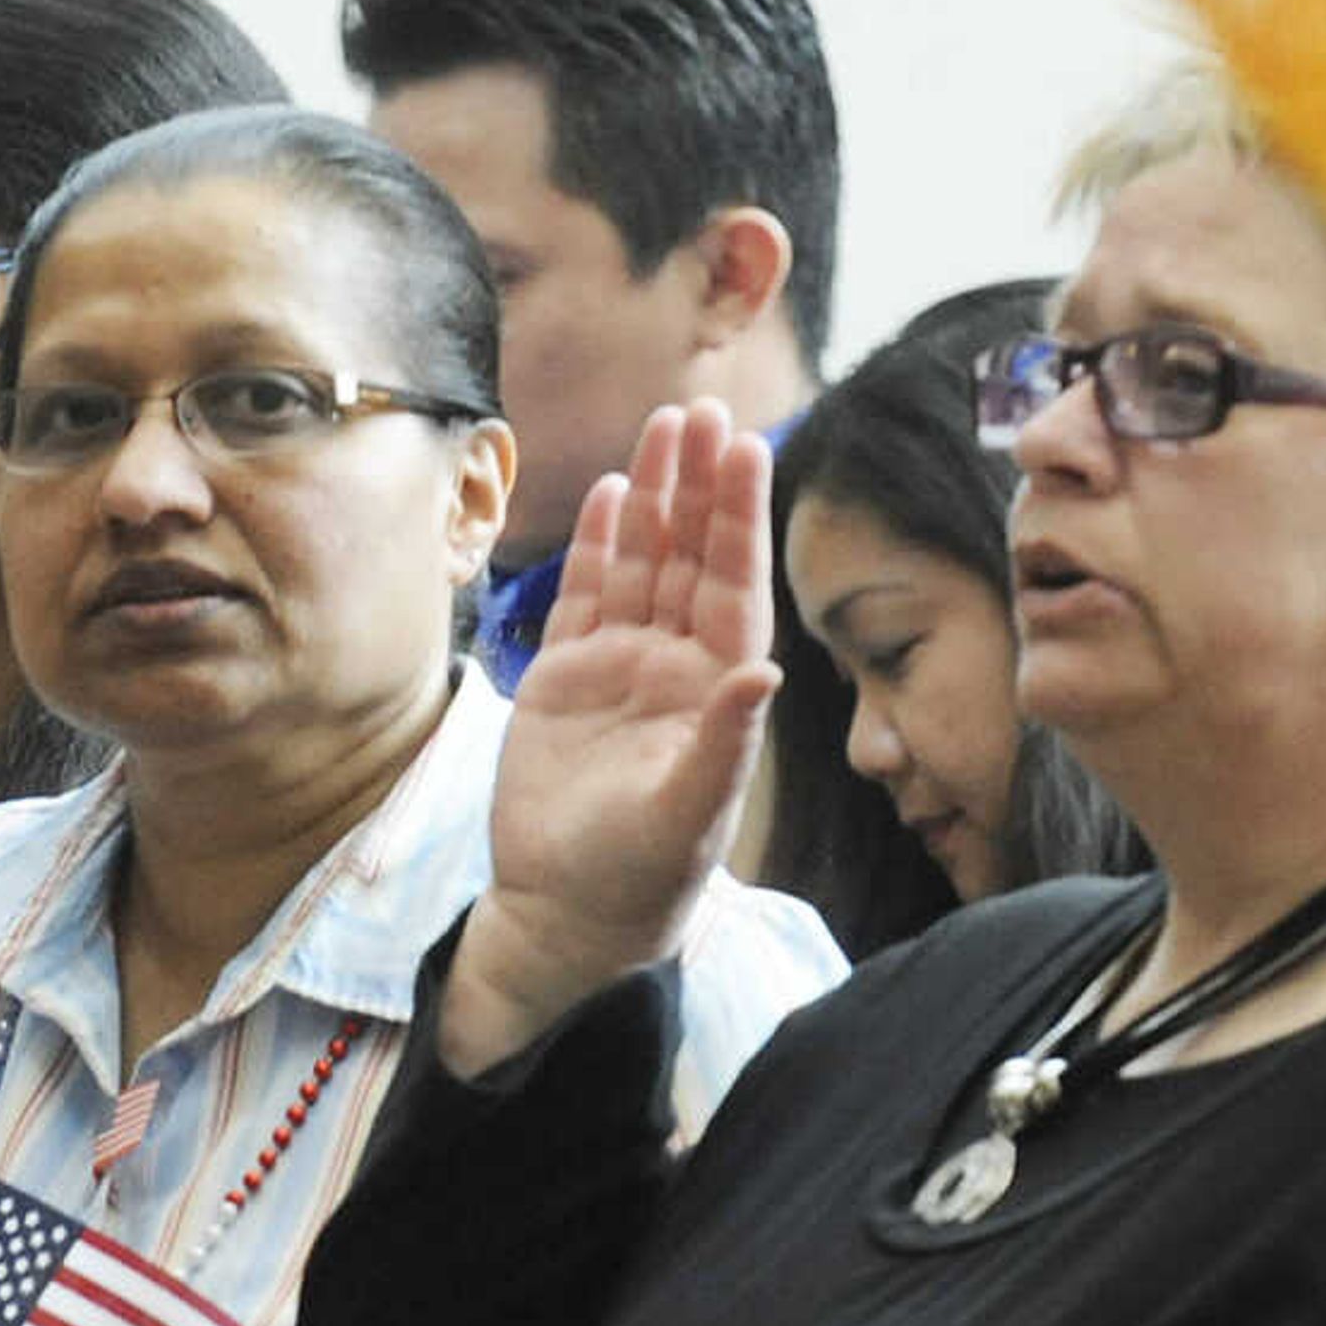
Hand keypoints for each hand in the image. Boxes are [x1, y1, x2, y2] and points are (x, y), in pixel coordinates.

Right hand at [443, 400, 776, 1072]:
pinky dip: (597, 546)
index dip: (738, 515)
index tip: (746, 447)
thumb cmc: (639, 878)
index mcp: (718, 690)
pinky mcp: (563, 679)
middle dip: (697, 485)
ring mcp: (619, 667)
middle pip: (690, 557)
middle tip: (702, 410)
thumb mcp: (687, 814)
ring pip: (640, 564)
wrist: (565, 915)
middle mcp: (675, 666)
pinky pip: (585, 596)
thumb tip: (763, 674)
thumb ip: (723, 742)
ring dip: (650, 498)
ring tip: (660, 427)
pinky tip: (608, 493)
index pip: (733, 584)